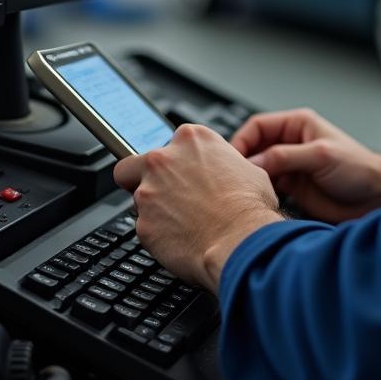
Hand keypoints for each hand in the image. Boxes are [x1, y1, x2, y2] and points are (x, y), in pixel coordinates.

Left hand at [113, 123, 283, 292]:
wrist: (240, 240)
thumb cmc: (248, 207)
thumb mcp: (248, 169)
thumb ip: (224, 163)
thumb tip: (225, 172)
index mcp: (190, 139)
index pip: (166, 143)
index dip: (173, 162)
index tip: (178, 173)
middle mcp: (163, 159)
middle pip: (133, 166)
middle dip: (142, 180)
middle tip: (165, 196)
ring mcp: (148, 191)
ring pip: (136, 199)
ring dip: (153, 210)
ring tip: (181, 222)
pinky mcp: (143, 223)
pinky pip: (143, 228)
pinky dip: (158, 234)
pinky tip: (180, 238)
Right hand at [230, 108, 380, 223]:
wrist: (374, 196)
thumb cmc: (359, 168)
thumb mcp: (321, 155)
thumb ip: (286, 156)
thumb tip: (255, 161)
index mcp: (298, 125)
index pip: (258, 126)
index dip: (241, 140)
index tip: (230, 158)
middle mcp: (290, 143)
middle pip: (254, 147)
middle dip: (241, 160)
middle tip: (230, 176)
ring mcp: (290, 166)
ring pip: (257, 168)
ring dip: (248, 178)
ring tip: (238, 190)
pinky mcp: (291, 188)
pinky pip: (266, 187)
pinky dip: (257, 192)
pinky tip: (254, 200)